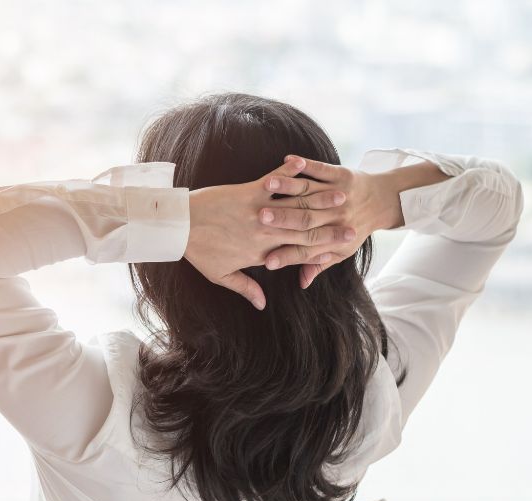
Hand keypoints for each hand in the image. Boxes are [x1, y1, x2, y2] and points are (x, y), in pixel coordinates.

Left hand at [187, 156, 352, 309]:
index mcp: (261, 254)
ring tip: (342, 195)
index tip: (342, 250)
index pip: (297, 254)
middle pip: (305, 231)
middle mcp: (264, 234)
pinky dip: (290, 173)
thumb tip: (262, 304)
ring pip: (296, 206)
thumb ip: (245, 288)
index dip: (322, 252)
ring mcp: (259, 211)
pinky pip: (275, 182)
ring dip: (321, 199)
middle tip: (354, 224)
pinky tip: (305, 165)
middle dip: (331, 228)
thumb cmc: (197, 250)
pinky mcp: (249, 191)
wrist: (177, 225)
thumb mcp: (220, 275)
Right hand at [260, 155, 404, 287]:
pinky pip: (321, 169)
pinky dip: (306, 164)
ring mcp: (339, 194)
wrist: (385, 201)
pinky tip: (288, 160)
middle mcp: (336, 217)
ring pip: (310, 192)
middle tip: (259, 219)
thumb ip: (318, 264)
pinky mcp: (342, 175)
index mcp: (333, 238)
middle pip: (306, 219)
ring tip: (268, 186)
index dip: (287, 256)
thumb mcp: (341, 251)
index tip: (266, 262)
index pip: (306, 249)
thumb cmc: (356, 228)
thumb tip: (302, 283)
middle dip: (283, 219)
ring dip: (288, 187)